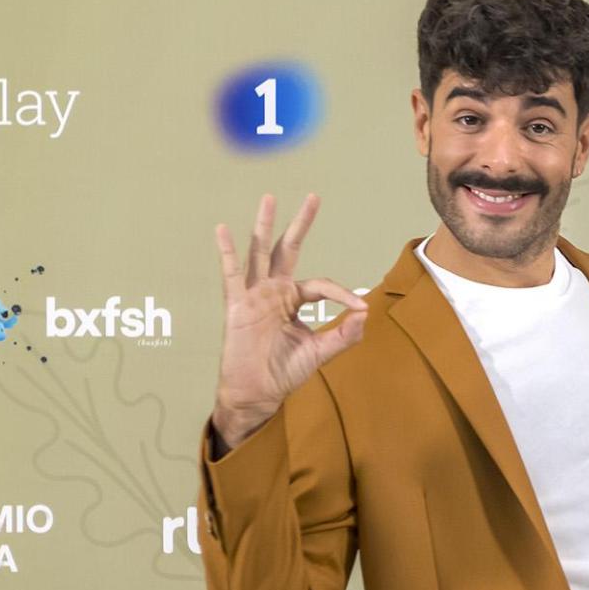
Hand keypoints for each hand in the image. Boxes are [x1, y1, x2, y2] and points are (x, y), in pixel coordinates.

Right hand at [211, 193, 368, 449]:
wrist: (258, 393)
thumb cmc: (285, 372)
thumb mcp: (319, 353)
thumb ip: (342, 336)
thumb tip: (365, 314)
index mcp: (296, 300)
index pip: (322, 285)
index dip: (342, 294)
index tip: (360, 307)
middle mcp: (276, 291)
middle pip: (289, 250)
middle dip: (301, 224)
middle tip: (314, 196)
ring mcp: (255, 295)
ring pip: (260, 253)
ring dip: (265, 226)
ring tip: (269, 198)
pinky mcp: (237, 305)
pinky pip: (230, 274)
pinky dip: (227, 252)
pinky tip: (223, 229)